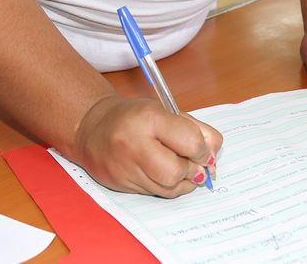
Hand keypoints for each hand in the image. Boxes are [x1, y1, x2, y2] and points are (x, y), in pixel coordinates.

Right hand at [73, 95, 221, 197]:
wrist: (92, 128)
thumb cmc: (134, 117)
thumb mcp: (166, 112)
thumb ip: (196, 130)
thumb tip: (213, 156)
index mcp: (149, 118)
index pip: (190, 141)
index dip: (203, 150)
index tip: (203, 151)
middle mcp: (134, 144)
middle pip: (177, 171)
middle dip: (192, 170)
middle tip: (193, 163)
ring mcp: (125, 168)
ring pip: (168, 188)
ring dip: (182, 181)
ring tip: (178, 166)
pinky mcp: (121, 185)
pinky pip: (155, 193)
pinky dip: (167, 186)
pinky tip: (163, 174)